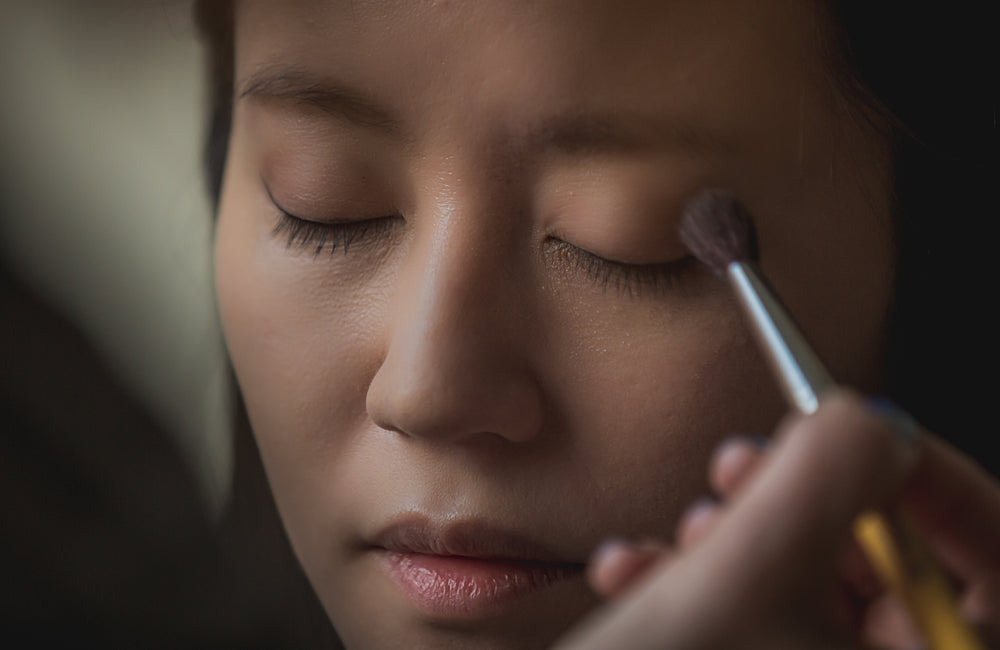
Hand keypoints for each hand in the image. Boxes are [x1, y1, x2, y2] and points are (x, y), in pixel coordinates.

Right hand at [555, 391, 999, 648]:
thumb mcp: (739, 577)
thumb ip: (824, 475)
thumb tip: (872, 422)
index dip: (942, 489)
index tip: (869, 437)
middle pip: (896, 577)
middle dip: (811, 506)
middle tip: (746, 469)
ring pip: (815, 594)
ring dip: (744, 539)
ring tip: (685, 528)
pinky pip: (762, 624)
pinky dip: (706, 585)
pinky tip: (639, 571)